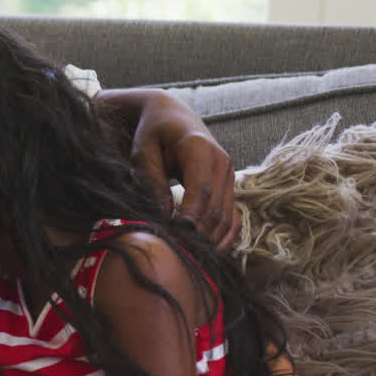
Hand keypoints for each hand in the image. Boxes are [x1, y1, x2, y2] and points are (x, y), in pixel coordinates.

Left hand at [130, 91, 239, 250]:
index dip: (191, 218)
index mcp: (200, 148)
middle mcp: (222, 162)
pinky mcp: (228, 186)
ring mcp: (229, 175)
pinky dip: (224, 235)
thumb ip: (152, 183)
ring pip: (226, 216)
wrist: (170, 116)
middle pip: (216, 208)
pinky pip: (232, 216)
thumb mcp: (143, 153)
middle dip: (200, 234)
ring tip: (192, 258)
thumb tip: (164, 217)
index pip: (201, 191)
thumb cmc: (152, 134)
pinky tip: (210, 252)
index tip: (176, 238)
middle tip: (181, 255)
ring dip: (211, 239)